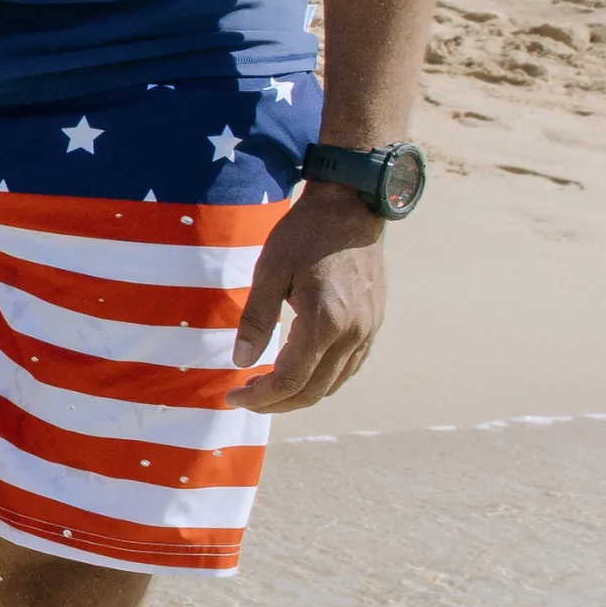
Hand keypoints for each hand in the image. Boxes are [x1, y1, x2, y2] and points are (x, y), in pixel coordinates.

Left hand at [227, 185, 385, 413]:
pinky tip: (298, 370)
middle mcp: (353, 333)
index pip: (290, 380)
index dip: (260, 397)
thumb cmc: (305, 232)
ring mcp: (368, 330)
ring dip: (298, 394)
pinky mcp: (373, 322)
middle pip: (312, 391)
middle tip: (244, 396)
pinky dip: (321, 379)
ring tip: (265, 386)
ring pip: (333, 383)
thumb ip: (256, 318)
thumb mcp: (270, 269)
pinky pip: (348, 366)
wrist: (352, 204)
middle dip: (275, 402)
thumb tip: (241, 362)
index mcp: (325, 321)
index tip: (232, 396)